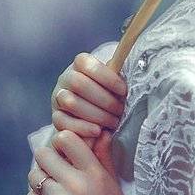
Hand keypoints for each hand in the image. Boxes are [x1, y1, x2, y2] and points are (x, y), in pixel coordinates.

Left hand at [27, 129, 131, 194]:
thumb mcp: (114, 186)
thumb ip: (103, 158)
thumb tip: (100, 132)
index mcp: (94, 174)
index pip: (66, 139)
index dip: (63, 142)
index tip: (66, 151)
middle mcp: (75, 186)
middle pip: (43, 154)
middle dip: (48, 160)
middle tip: (55, 169)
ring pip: (34, 176)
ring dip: (41, 180)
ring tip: (53, 189)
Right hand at [50, 53, 126, 175]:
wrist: (95, 115)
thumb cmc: (111, 94)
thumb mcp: (115, 83)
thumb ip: (120, 76)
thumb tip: (138, 69)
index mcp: (79, 65)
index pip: (85, 63)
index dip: (105, 76)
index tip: (123, 90)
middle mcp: (65, 79)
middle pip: (78, 83)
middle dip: (103, 99)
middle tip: (120, 110)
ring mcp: (58, 98)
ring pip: (70, 102)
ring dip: (95, 114)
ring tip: (113, 122)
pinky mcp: (56, 117)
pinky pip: (63, 122)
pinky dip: (82, 127)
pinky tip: (98, 132)